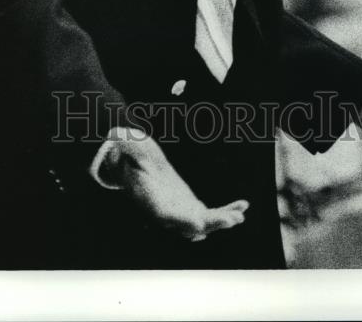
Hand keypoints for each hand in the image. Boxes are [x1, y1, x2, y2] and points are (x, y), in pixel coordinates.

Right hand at [102, 131, 248, 240]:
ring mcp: (181, 212)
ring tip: (239, 216)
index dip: (183, 221)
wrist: (138, 168)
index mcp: (151, 202)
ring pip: (204, 223)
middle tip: (230, 221)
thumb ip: (127, 147)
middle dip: (211, 223)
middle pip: (190, 225)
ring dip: (222, 220)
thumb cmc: (133, 159)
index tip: (199, 225)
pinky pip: (211, 214)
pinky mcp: (193, 207)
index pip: (166, 216)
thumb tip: (118, 137)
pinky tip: (242, 205)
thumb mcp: (128, 151)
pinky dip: (227, 211)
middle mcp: (168, 213)